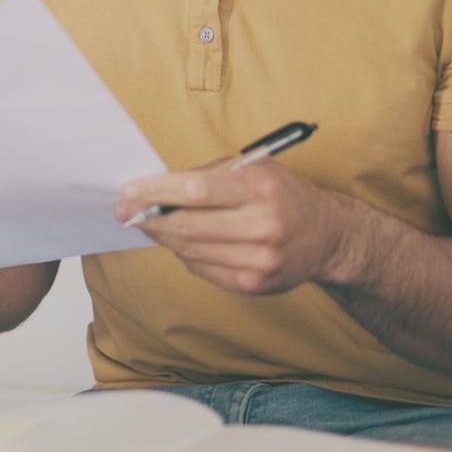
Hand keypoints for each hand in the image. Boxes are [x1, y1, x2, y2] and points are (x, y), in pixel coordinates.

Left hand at [114, 161, 364, 294]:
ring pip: (190, 249)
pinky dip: (185, 254)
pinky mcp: (254, 284)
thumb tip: (157, 188)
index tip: (129, 191)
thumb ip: (209, 175)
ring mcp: (259, 259)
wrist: (328, 236)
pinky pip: (202, 269)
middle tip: (124, 210)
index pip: (194, 190)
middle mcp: (262, 225)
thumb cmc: (283, 194)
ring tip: (147, 223)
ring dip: (162, 236)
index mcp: (261, 188)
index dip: (155, 192)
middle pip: (187, 225)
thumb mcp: (255, 168)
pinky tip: (180, 242)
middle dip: (148, 217)